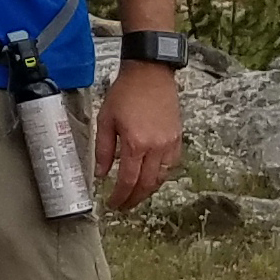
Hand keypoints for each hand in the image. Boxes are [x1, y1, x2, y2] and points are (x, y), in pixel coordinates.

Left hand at [96, 62, 184, 213]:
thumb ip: (104, 150)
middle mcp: (156, 147)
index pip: (128, 181)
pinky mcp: (177, 138)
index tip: (112, 204)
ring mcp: (169, 143)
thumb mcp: (106, 120)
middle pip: (146, 185)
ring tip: (136, 195)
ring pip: (161, 178)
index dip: (120, 197)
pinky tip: (151, 177)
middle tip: (123, 206)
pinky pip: (171, 165)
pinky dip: (161, 175)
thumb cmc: (126, 93)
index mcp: (136, 143)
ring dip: (148, 190)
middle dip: (134, 199)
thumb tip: (102, 173)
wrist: (150, 73)